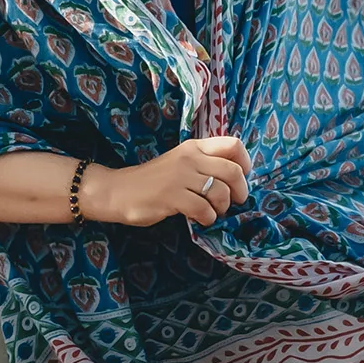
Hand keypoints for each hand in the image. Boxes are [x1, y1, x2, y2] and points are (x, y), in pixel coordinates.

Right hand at [84, 136, 251, 226]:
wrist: (118, 191)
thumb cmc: (153, 180)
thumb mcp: (180, 163)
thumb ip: (203, 164)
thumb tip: (236, 178)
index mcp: (194, 147)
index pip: (233, 144)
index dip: (245, 162)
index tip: (241, 178)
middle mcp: (190, 157)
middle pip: (233, 171)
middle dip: (240, 191)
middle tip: (233, 202)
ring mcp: (180, 176)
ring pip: (221, 193)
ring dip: (221, 208)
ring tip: (211, 212)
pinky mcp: (172, 196)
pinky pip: (204, 209)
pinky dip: (207, 218)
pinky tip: (198, 218)